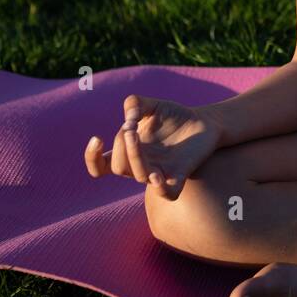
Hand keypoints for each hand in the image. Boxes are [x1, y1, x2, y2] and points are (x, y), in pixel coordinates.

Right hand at [83, 93, 222, 199]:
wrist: (204, 121)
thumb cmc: (174, 116)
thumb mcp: (152, 104)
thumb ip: (134, 104)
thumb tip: (128, 119)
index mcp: (129, 151)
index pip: (101, 166)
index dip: (92, 158)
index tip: (97, 138)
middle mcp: (142, 165)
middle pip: (119, 166)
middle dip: (121, 146)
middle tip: (131, 127)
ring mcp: (160, 171)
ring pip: (139, 176)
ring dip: (134, 157)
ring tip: (135, 135)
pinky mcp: (181, 174)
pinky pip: (169, 193)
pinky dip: (161, 188)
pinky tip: (158, 176)